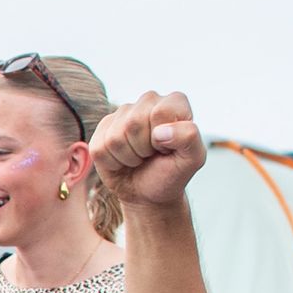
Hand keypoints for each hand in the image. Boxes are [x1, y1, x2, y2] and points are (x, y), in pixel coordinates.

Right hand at [91, 89, 207, 212]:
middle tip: (152, 155)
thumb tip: (160, 131)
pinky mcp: (103, 129)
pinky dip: (112, 163)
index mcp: (174, 102)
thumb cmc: (172, 172)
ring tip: (140, 158)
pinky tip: (123, 160)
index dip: (163, 137)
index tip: (168, 147)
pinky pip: (99, 149)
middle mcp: (148, 100)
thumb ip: (189, 137)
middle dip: (143, 149)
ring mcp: (122, 113)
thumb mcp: (192, 159)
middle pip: (134, 123)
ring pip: (115, 138)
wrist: (149, 192)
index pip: (160, 112)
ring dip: (129, 157)